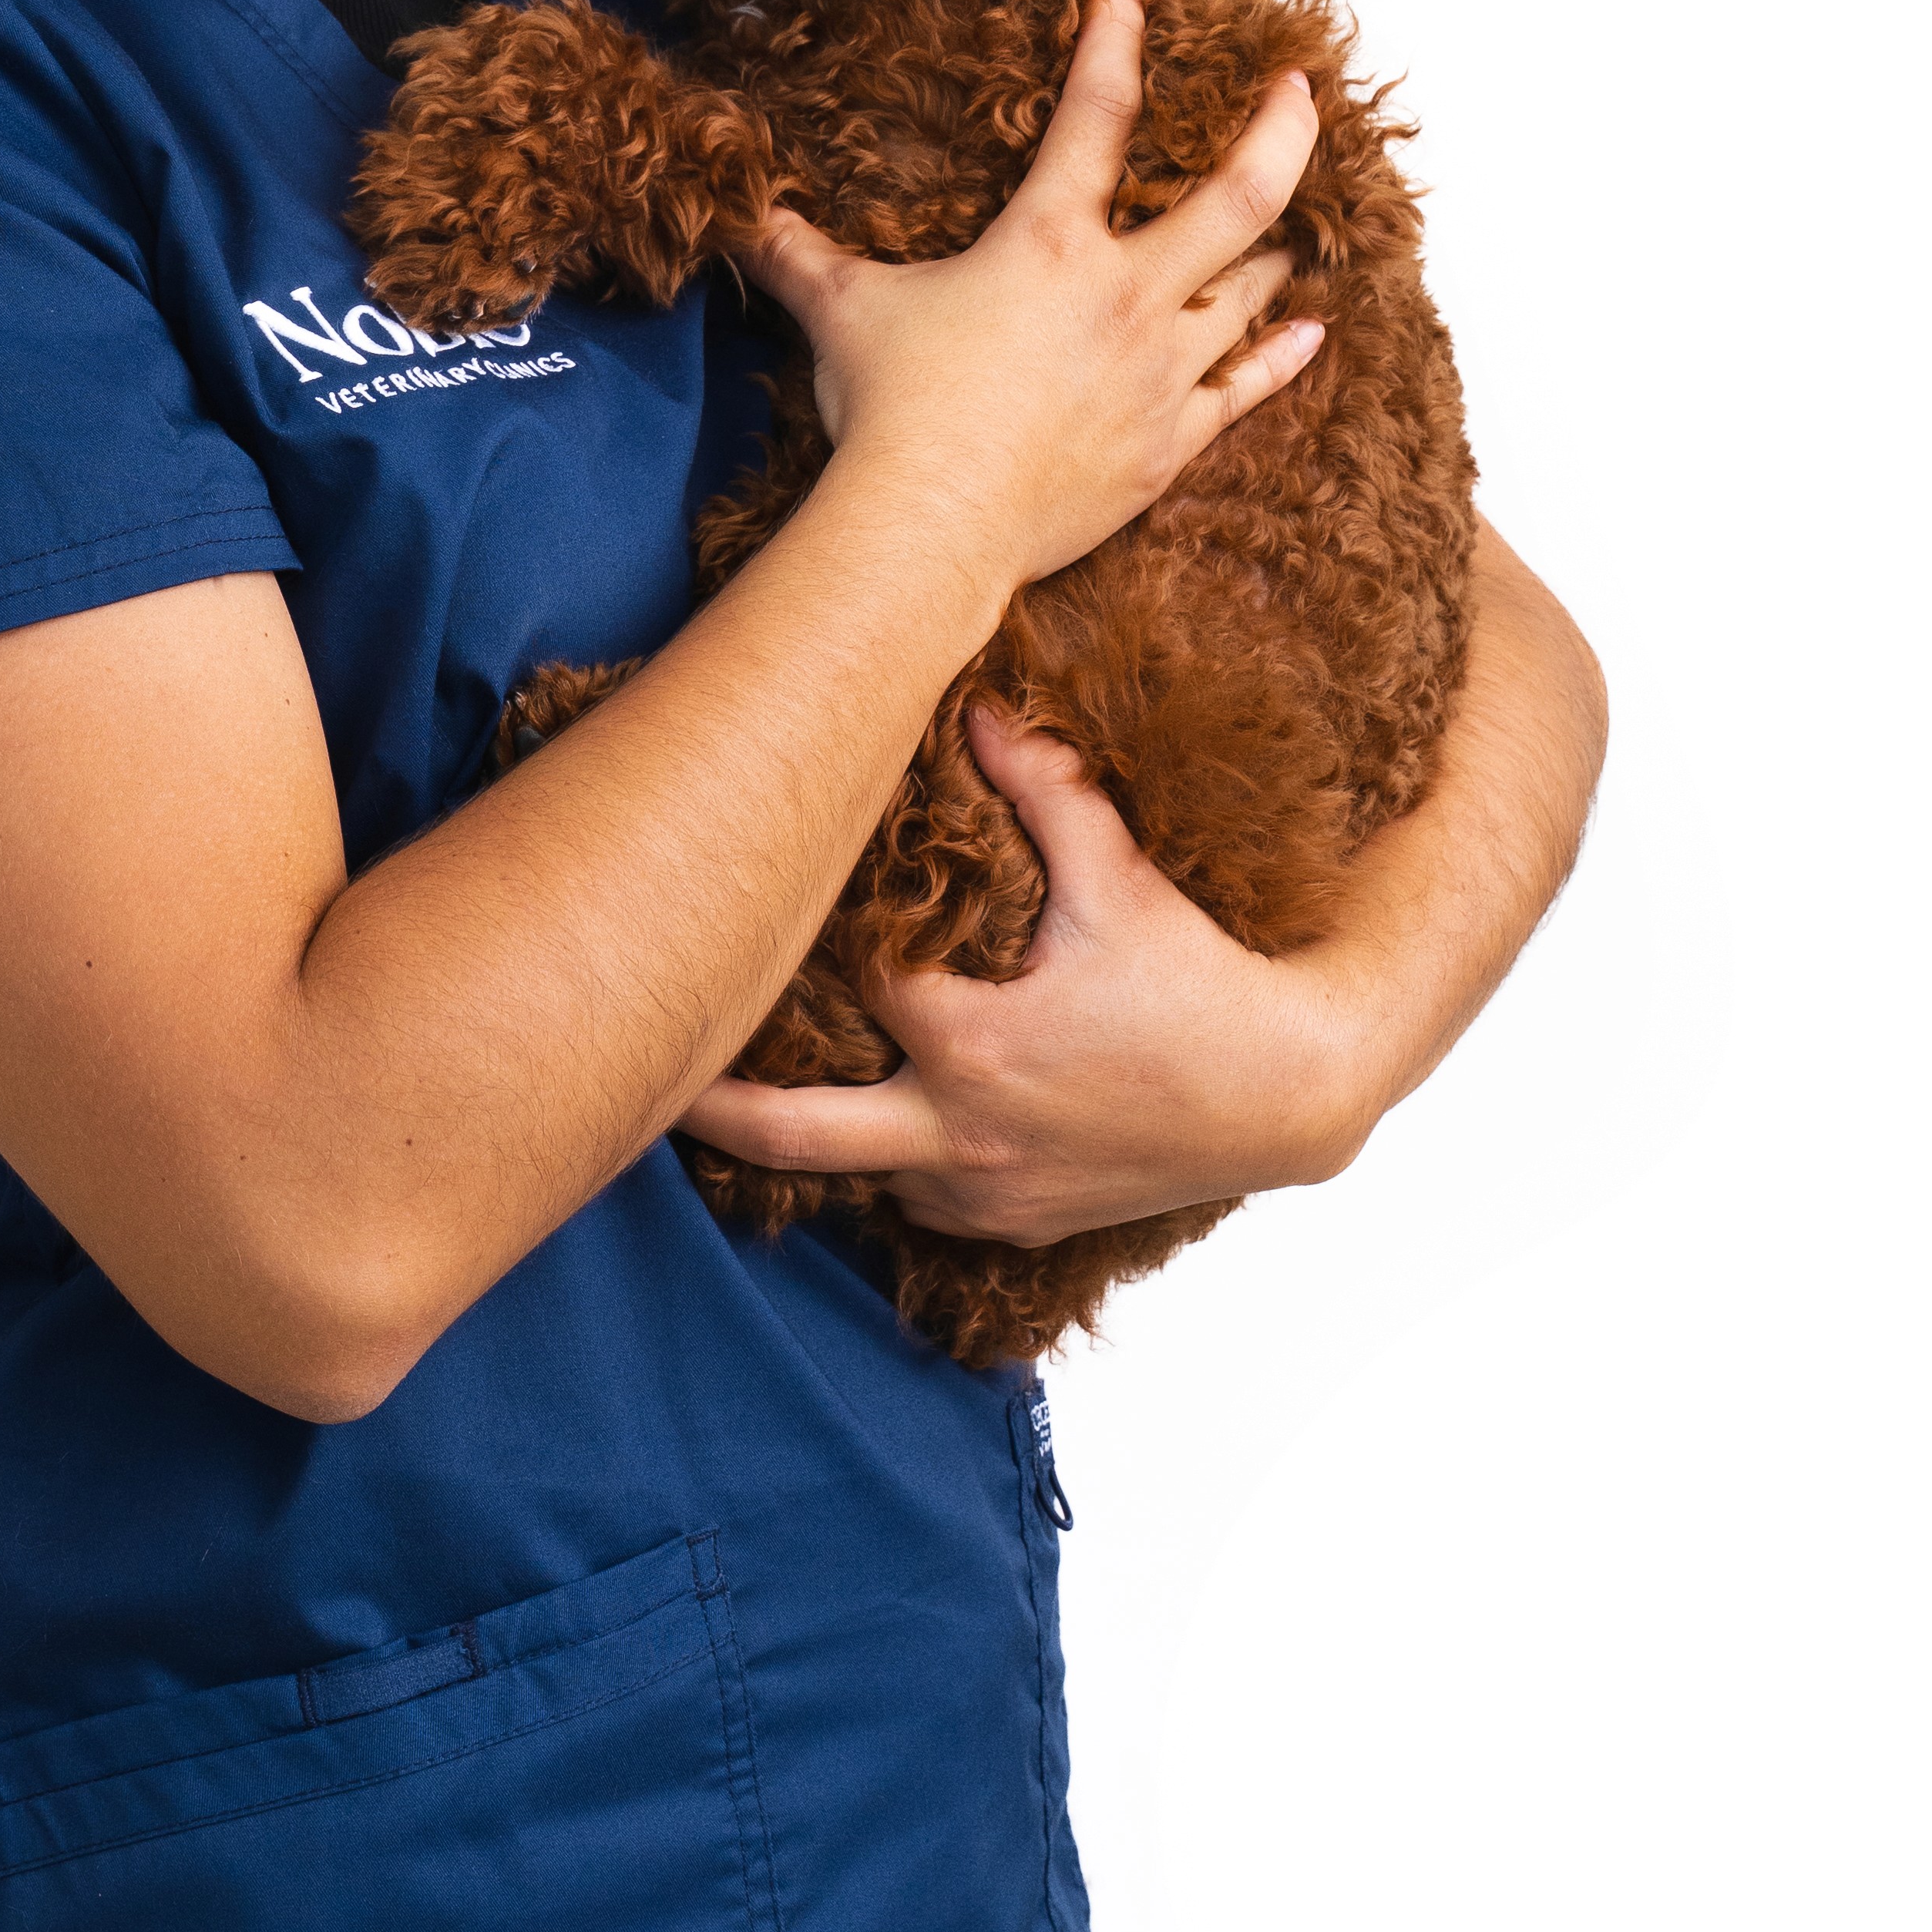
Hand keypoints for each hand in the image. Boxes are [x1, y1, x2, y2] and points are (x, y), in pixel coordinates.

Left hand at [679, 708, 1370, 1244]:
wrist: (1292, 1098)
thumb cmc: (1205, 988)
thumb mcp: (1124, 884)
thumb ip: (1047, 794)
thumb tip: (983, 708)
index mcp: (972, 1049)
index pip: (852, 984)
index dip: (813, 933)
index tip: (771, 893)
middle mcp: (962, 1136)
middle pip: (796, 1135)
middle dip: (712, 1109)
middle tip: (639, 1077)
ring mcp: (985, 1193)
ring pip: (857, 1175)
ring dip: (813, 1133)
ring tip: (746, 1090)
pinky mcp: (1016, 1223)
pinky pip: (919, 1204)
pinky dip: (886, 1165)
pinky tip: (870, 1122)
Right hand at [740, 0, 1323, 610]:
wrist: (932, 523)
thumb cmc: (890, 409)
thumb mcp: (839, 311)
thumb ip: (796, 253)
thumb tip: (737, 213)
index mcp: (1047, 242)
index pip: (1095, 112)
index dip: (1113, 34)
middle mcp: (1125, 293)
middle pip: (1240, 195)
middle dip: (1280, 131)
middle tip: (1301, 90)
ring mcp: (1159, 369)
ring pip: (1252, 288)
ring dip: (1278, 248)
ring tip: (1300, 224)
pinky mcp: (1169, 440)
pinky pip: (1247, 385)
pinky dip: (1284, 355)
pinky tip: (1315, 330)